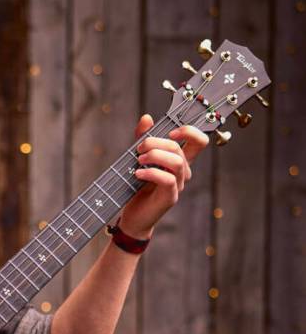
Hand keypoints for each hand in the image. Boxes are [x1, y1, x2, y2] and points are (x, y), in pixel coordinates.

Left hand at [118, 114, 208, 239]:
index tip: (170, 131)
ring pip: (176, 162)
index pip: (199, 141)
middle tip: (139, 148)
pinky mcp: (170, 197)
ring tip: (138, 161)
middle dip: (157, 142)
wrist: (134, 216)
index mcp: (179, 160)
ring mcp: (178, 185)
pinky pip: (167, 179)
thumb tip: (147, 118)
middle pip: (179, 148)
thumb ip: (143, 138)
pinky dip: (151, 173)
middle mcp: (182, 172)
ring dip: (155, 156)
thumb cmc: (137, 187)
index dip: (189, 131)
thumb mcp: (138, 158)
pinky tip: (137, 174)